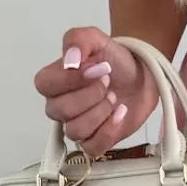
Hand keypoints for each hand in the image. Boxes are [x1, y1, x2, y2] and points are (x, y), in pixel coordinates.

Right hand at [34, 27, 158, 156]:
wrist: (141, 76)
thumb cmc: (115, 60)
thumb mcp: (96, 38)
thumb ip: (78, 40)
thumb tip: (70, 60)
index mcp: (54, 81)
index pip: (45, 85)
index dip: (71, 79)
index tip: (95, 68)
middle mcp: (61, 105)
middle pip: (61, 110)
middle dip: (90, 95)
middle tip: (107, 82)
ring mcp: (77, 124)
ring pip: (75, 130)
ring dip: (100, 112)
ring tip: (114, 97)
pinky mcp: (95, 140)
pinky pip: (91, 147)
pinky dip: (108, 131)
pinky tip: (120, 113)